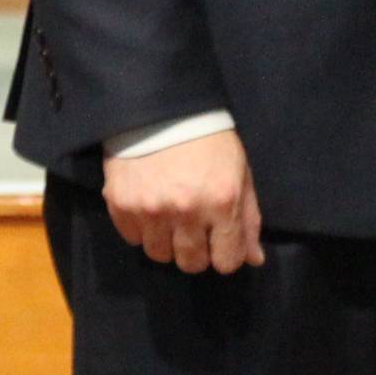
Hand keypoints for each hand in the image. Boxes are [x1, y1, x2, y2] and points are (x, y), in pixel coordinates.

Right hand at [103, 128, 262, 274]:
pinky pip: (132, 239)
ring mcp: (151, 210)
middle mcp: (186, 211)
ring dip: (167, 242)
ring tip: (170, 216)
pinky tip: (150, 207)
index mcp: (223, 202)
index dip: (225, 257)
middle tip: (194, 230)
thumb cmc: (210, 141)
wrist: (162, 110)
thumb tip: (254, 259)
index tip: (220, 245)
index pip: (226, 261)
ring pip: (159, 255)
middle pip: (191, 263)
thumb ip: (248, 219)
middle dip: (196, 252)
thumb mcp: (240, 174)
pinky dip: (142, 229)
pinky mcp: (121, 205)